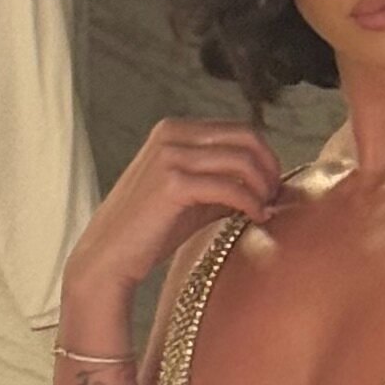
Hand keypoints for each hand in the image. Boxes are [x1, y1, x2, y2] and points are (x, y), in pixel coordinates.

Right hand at [60, 114, 282, 331]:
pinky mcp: (172, 184)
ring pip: (242, 160)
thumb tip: (270, 184)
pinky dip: (251, 203)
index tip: (273, 185)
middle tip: (276, 196)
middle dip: (270, 167)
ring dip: (263, 186)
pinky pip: (229, 187)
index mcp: (175, 129)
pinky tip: (257, 218)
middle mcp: (172, 134)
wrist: (109, 256)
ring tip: (266, 210)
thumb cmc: (152, 229)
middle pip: (246, 137)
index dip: (265, 156)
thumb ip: (225, 182)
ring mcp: (170, 156)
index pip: (240, 128)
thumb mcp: (193, 196)